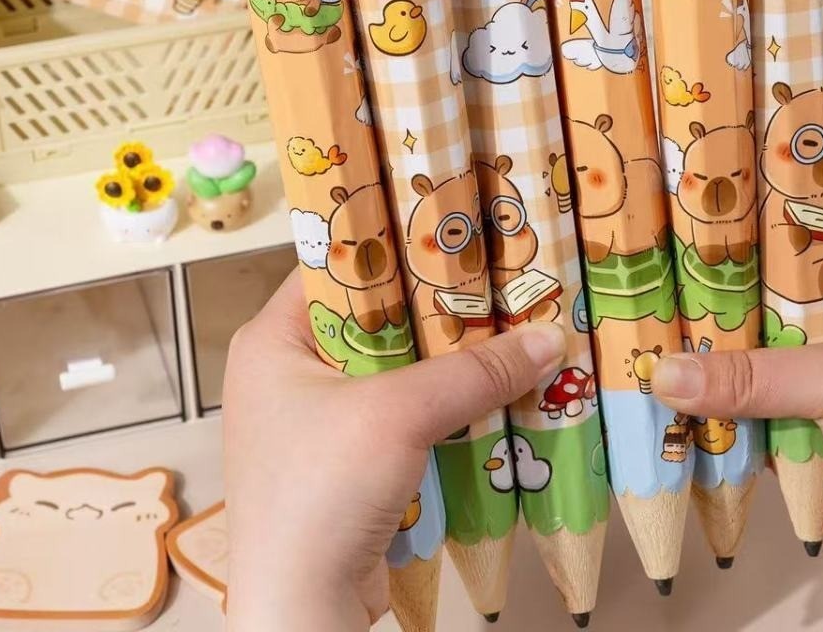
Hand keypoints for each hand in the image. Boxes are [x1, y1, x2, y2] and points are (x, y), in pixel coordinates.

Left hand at [223, 271, 565, 631]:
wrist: (302, 613)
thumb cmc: (321, 493)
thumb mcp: (400, 415)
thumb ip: (476, 372)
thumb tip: (549, 338)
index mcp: (273, 340)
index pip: (336, 265)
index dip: (395, 243)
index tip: (456, 230)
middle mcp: (288, 372)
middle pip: (376, 318)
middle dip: (439, 307)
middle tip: (499, 278)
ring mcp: (315, 421)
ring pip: (395, 370)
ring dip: (449, 360)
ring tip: (509, 327)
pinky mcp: (345, 464)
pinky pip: (402, 415)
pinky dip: (443, 406)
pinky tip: (493, 391)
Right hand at [652, 253, 822, 628]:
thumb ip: (753, 378)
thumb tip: (666, 375)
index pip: (769, 255)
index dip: (717, 253)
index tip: (657, 248)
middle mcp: (818, 328)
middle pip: (741, 315)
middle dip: (693, 320)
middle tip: (627, 307)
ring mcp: (800, 383)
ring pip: (731, 369)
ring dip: (691, 372)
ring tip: (626, 356)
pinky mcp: (786, 434)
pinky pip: (732, 421)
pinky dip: (699, 420)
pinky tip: (652, 409)